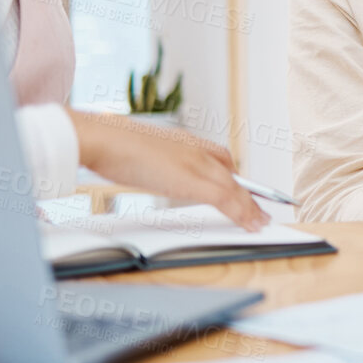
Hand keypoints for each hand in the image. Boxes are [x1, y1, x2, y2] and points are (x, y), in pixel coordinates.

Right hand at [67, 111, 268, 231]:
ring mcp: (194, 161)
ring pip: (233, 186)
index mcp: (182, 141)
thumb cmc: (109, 144)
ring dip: (249, 206)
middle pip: (230, 173)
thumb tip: (148, 168)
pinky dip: (241, 212)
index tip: (243, 189)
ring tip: (261, 221)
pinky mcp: (191, 179)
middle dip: (248, 193)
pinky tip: (250, 224)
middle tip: (260, 210)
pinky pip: (225, 198)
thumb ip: (150, 160)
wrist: (102, 138)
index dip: (233, 176)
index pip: (218, 158)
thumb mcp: (136, 151)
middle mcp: (194, 148)